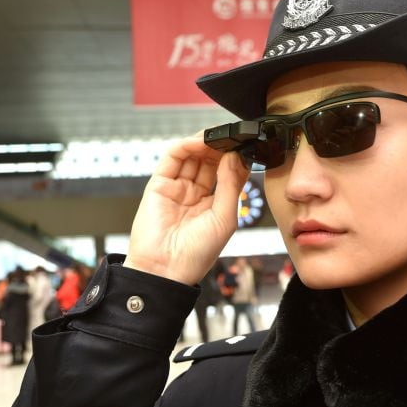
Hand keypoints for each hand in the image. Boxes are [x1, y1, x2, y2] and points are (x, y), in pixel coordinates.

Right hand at [125, 133, 249, 284]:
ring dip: (205, 143)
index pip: (226, 173)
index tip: (247, 146)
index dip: (235, 158)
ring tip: (218, 136)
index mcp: (213, 205)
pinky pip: (172, 158)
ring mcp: (177, 188)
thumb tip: (235, 157)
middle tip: (233, 136)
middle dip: (221, 147)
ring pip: (192, 156)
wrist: (166, 270)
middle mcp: (194, 194)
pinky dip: (186, 145)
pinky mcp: (159, 184)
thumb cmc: (197, 254)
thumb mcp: (225, 217)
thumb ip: (230, 185)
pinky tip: (200, 142)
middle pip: (209, 161)